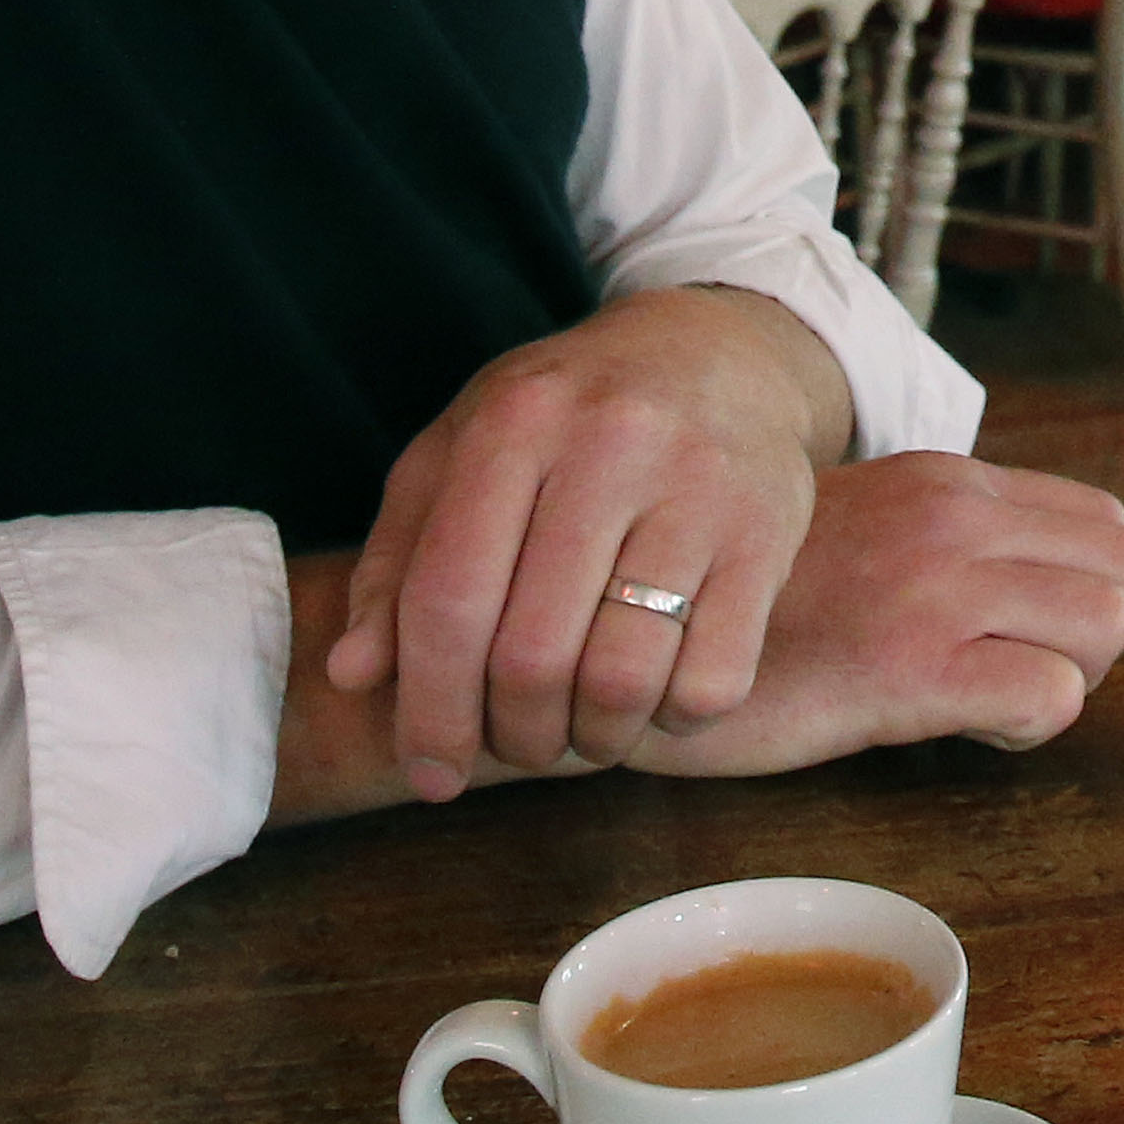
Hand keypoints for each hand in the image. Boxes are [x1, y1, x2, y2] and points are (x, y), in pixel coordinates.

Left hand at [328, 285, 848, 796]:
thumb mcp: (461, 454)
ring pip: (623, 679)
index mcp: (514, 422)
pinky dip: (671, 720)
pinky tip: (656, 696)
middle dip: (513, 735)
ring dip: (592, 739)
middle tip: (517, 745)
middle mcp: (609, 443)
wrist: (716, 349)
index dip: (429, 708)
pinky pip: (713, 681)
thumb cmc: (565, 420)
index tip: (431, 774)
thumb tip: (353, 676)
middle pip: (531, 656)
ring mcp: (700, 485)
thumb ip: (399, 561)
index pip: (448, 598)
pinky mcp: (770, 529)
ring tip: (582, 728)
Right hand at [627, 454, 1123, 780]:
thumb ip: (940, 538)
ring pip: (1106, 624)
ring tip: (986, 698)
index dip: (1082, 591)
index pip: (1105, 521)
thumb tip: (1020, 585)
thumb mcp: (859, 530)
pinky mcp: (910, 667)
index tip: (1020, 634)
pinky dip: (1026, 726)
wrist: (637, 631)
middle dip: (1092, 637)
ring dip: (1066, 678)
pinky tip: (958, 728)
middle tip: (1017, 671)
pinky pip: (1049, 695)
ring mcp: (935, 587)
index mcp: (947, 482)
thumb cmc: (749, 603)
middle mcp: (953, 518)